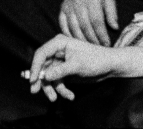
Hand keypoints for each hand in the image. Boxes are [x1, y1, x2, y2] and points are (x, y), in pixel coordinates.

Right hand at [26, 35, 140, 101]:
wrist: (109, 66)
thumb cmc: (96, 59)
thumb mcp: (77, 65)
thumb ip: (60, 71)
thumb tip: (45, 76)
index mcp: (59, 43)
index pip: (41, 54)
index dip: (34, 67)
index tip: (33, 80)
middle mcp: (58, 52)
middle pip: (42, 67)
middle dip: (40, 81)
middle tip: (35, 92)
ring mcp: (61, 62)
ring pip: (48, 78)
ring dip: (52, 89)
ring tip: (56, 98)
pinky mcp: (64, 72)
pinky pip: (57, 83)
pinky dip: (62, 90)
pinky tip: (70, 96)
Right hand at [59, 0, 118, 45]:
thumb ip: (112, 13)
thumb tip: (115, 28)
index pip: (97, 21)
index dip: (102, 35)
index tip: (107, 44)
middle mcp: (78, 1)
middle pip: (85, 26)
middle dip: (93, 40)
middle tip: (98, 47)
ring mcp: (68, 6)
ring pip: (74, 28)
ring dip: (82, 40)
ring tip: (89, 46)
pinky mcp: (62, 10)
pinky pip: (64, 26)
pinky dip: (70, 35)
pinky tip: (77, 41)